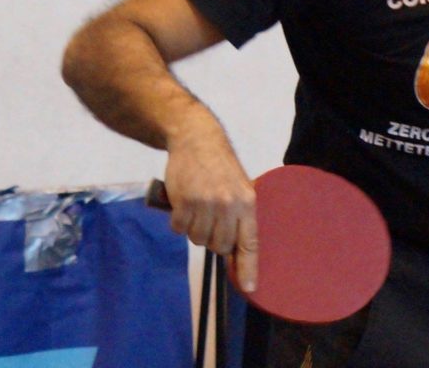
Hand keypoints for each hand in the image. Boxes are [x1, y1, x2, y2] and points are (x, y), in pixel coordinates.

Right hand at [163, 116, 258, 292]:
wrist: (196, 139)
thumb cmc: (220, 166)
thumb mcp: (239, 187)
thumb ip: (239, 216)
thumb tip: (236, 251)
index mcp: (247, 202)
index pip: (250, 243)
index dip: (249, 268)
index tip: (249, 288)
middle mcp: (228, 205)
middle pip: (219, 246)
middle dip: (213, 239)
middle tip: (210, 220)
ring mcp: (205, 204)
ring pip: (198, 239)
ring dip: (195, 229)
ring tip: (197, 207)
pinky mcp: (183, 202)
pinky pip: (179, 229)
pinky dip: (179, 221)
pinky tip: (183, 204)